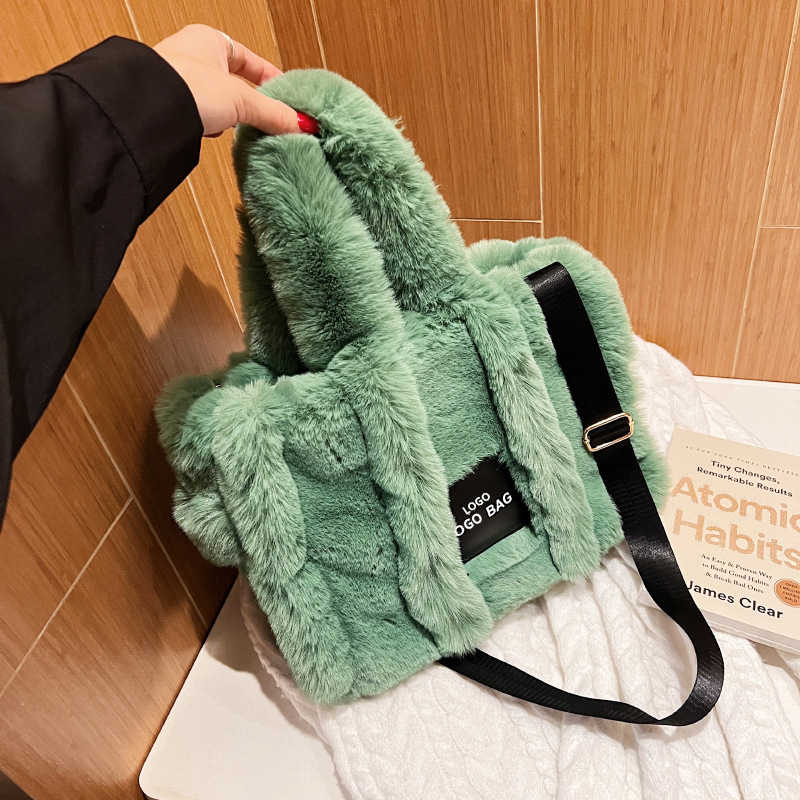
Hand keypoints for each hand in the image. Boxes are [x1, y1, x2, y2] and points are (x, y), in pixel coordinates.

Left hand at [153, 24, 313, 136]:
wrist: (144, 112)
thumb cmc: (185, 87)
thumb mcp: (241, 100)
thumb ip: (273, 113)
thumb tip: (301, 125)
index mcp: (208, 40)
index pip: (249, 58)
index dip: (269, 77)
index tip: (286, 96)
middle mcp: (190, 56)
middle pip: (232, 81)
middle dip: (249, 100)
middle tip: (268, 116)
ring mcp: (176, 82)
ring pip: (215, 100)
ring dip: (228, 116)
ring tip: (242, 129)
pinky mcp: (167, 108)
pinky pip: (198, 116)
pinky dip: (209, 126)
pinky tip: (213, 136)